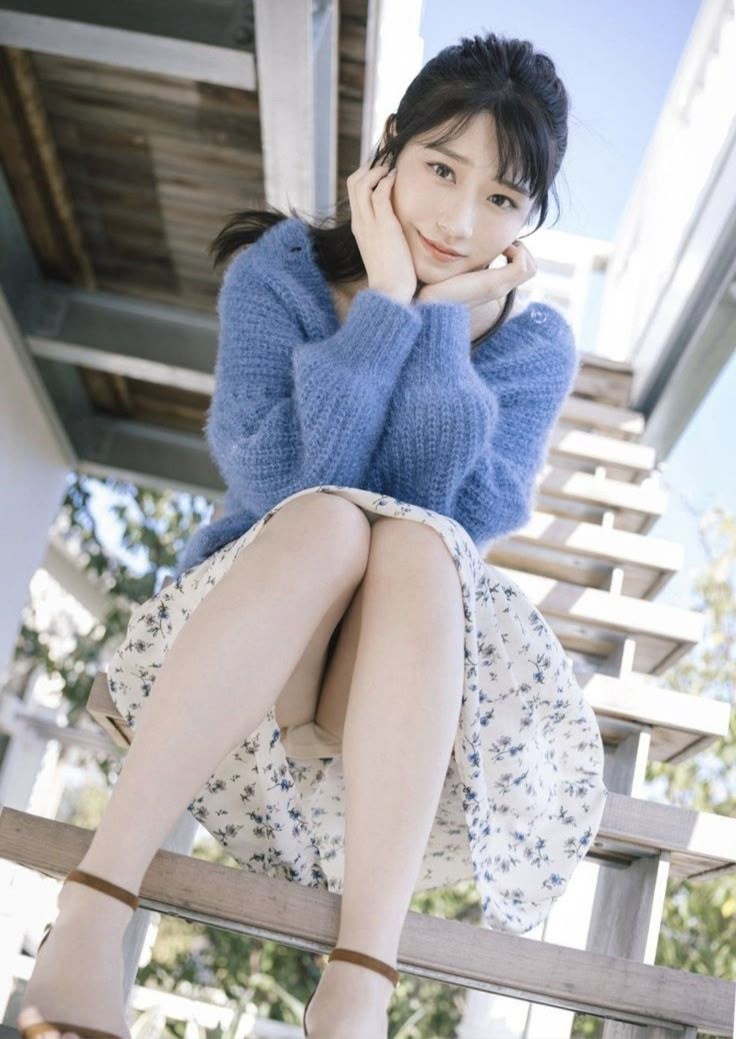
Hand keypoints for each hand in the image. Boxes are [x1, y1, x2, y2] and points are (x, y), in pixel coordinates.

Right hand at [346, 160, 416, 303]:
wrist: (390, 292)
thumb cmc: (391, 275)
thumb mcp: (383, 249)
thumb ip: (384, 233)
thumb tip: (395, 224)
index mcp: (359, 227)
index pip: (353, 192)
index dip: (365, 176)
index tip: (382, 171)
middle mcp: (360, 222)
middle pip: (353, 182)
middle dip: (370, 167)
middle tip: (387, 164)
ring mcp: (370, 223)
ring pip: (362, 183)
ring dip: (377, 170)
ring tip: (391, 169)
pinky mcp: (384, 225)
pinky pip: (380, 193)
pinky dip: (387, 180)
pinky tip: (396, 178)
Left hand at [416, 239, 536, 338]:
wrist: (427, 304)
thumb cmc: (433, 288)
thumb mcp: (453, 269)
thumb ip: (461, 260)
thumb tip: (455, 244)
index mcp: (491, 285)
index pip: (521, 269)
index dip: (516, 251)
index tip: (498, 242)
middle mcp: (499, 288)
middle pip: (531, 268)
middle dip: (522, 248)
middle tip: (502, 242)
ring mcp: (498, 287)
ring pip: (530, 267)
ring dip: (521, 249)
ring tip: (502, 245)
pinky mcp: (493, 285)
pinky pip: (522, 265)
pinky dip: (516, 250)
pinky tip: (499, 247)